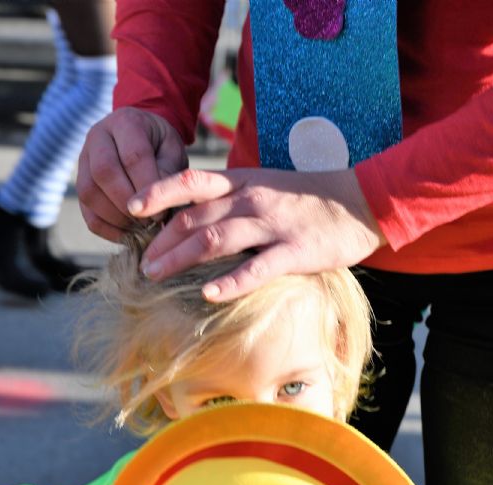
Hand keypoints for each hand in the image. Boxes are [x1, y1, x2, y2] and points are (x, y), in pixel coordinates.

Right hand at [77, 107, 188, 241]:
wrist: (143, 140)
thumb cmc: (162, 148)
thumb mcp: (173, 152)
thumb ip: (168, 174)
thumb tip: (156, 209)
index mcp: (126, 122)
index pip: (133, 156)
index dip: (147, 188)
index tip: (162, 211)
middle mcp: (98, 136)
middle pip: (104, 172)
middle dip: (128, 203)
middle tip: (150, 222)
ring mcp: (83, 159)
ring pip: (89, 192)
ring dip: (116, 218)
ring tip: (140, 229)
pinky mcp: (80, 183)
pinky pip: (87, 212)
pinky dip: (107, 229)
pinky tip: (127, 235)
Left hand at [126, 166, 386, 301]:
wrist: (362, 200)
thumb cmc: (309, 199)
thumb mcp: (265, 188)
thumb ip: (231, 199)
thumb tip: (192, 218)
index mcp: (243, 182)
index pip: (191, 181)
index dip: (157, 192)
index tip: (130, 208)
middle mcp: (251, 200)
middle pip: (194, 217)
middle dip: (162, 241)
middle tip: (141, 264)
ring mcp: (272, 225)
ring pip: (215, 239)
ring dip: (181, 258)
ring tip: (155, 275)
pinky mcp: (294, 252)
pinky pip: (257, 268)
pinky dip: (230, 282)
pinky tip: (208, 294)